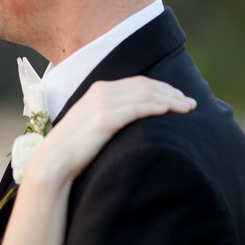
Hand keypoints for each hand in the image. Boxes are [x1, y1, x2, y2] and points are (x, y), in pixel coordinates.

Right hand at [22, 77, 195, 184]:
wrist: (53, 161)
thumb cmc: (73, 149)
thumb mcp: (91, 124)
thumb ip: (109, 115)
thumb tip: (131, 121)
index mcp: (98, 90)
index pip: (138, 82)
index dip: (162, 87)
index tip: (179, 97)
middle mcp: (101, 92)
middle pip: (146, 85)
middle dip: (172, 92)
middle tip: (191, 103)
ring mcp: (102, 104)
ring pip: (145, 95)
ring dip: (170, 100)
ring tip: (187, 108)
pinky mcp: (105, 119)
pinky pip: (136, 108)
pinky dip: (155, 107)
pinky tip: (169, 111)